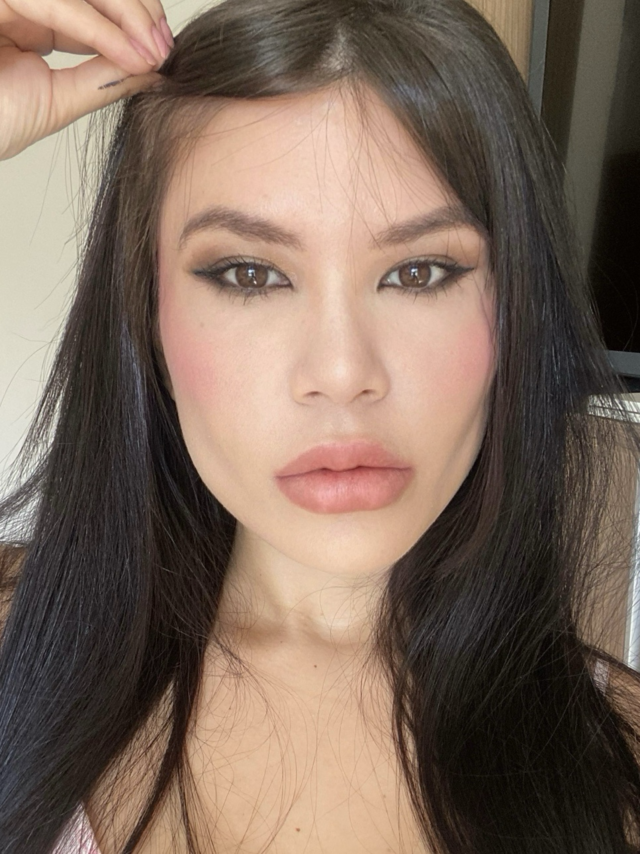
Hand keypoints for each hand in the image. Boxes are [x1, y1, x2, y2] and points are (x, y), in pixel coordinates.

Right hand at [0, 0, 172, 159]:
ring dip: (124, 13)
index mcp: (29, 21)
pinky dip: (96, 26)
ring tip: (153, 48)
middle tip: (165, 44)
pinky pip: (55, 0)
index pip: (90, 6)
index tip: (164, 49)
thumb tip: (153, 71)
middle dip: (135, 10)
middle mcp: (18, 1)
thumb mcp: (57, 100)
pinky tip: (127, 50)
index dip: (131, 21)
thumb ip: (102, 79)